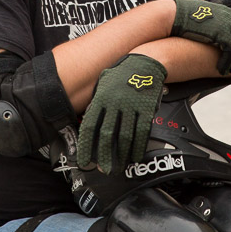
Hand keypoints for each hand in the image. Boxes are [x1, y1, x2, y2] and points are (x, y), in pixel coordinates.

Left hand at [77, 54, 166, 174]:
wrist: (144, 61)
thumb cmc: (121, 74)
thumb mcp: (103, 84)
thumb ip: (96, 103)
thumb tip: (88, 122)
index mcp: (100, 98)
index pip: (89, 127)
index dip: (86, 146)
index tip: (84, 161)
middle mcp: (114, 103)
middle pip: (106, 135)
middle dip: (104, 156)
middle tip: (103, 170)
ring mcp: (131, 106)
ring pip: (124, 135)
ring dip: (121, 154)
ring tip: (119, 167)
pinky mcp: (146, 108)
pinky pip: (141, 131)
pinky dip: (138, 146)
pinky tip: (135, 155)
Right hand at [169, 0, 230, 74]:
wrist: (176, 15)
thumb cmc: (186, 17)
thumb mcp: (206, 15)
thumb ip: (216, 22)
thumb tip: (218, 34)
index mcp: (229, 13)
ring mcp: (227, 25)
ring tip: (230, 70)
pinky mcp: (221, 33)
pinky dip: (228, 62)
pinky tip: (222, 69)